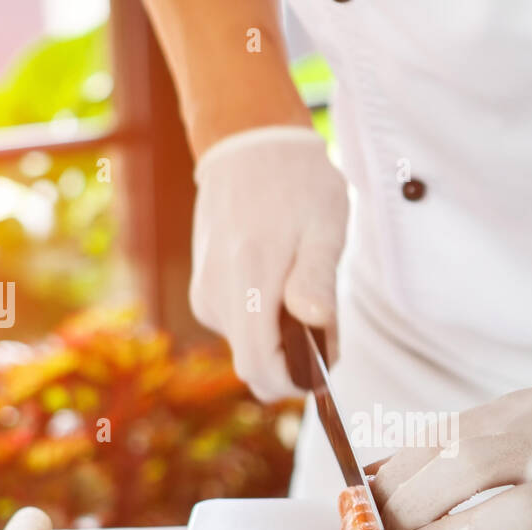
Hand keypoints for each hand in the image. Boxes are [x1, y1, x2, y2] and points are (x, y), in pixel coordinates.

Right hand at [190, 126, 348, 401]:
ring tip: (305, 285)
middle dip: (295, 361)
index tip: (326, 361)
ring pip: (250, 347)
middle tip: (326, 319)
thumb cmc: (296, 184)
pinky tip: (282, 281)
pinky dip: (267, 320)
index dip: (296, 382)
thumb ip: (317, 279)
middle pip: (255, 366)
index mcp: (245, 283)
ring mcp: (205, 296)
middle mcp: (215, 298)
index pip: (259, 369)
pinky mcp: (205, 292)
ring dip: (283, 337)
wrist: (246, 144)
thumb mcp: (323, 227)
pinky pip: (241, 327)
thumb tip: (314, 322)